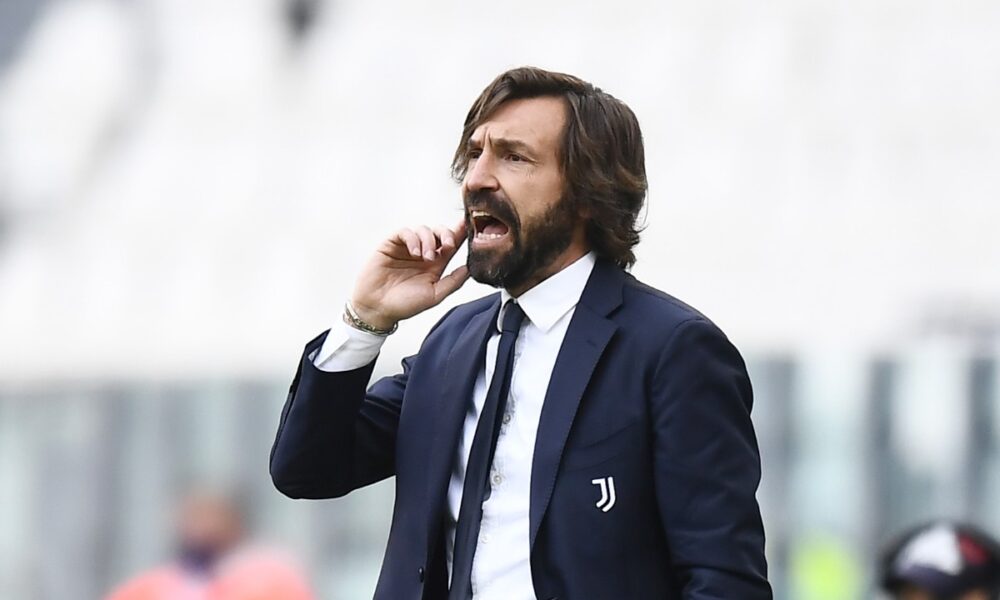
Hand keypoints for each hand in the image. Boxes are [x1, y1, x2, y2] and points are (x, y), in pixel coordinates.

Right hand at [350, 220, 469, 329]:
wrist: (377, 308)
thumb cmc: (404, 305)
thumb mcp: (435, 295)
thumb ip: (453, 281)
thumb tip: (471, 267)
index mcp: (436, 264)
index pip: (451, 244)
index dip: (461, 233)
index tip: (471, 225)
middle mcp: (424, 253)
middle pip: (440, 232)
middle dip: (447, 234)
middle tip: (448, 245)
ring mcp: (408, 247)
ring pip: (424, 230)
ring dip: (428, 240)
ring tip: (425, 257)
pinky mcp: (392, 244)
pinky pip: (405, 232)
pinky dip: (413, 238)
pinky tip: (415, 252)